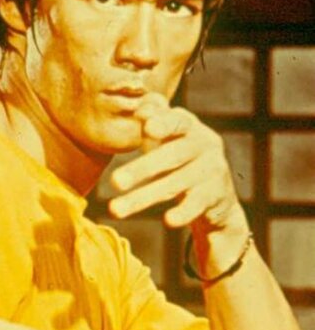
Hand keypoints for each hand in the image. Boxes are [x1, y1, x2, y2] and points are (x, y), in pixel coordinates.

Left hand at [108, 93, 242, 230]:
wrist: (215, 194)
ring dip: (143, 197)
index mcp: (189, 126)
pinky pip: (196, 205)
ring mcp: (212, 170)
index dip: (164, 123)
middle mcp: (205, 145)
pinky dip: (183, 213)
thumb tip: (140, 108)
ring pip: (175, 184)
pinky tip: (168, 221)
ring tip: (115, 210)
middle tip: (114, 182)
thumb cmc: (179, 157)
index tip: (147, 127)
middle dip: (141, 169)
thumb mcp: (167, 136)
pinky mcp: (215, 195)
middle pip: (172, 156)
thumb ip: (154, 117)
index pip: (177, 121)